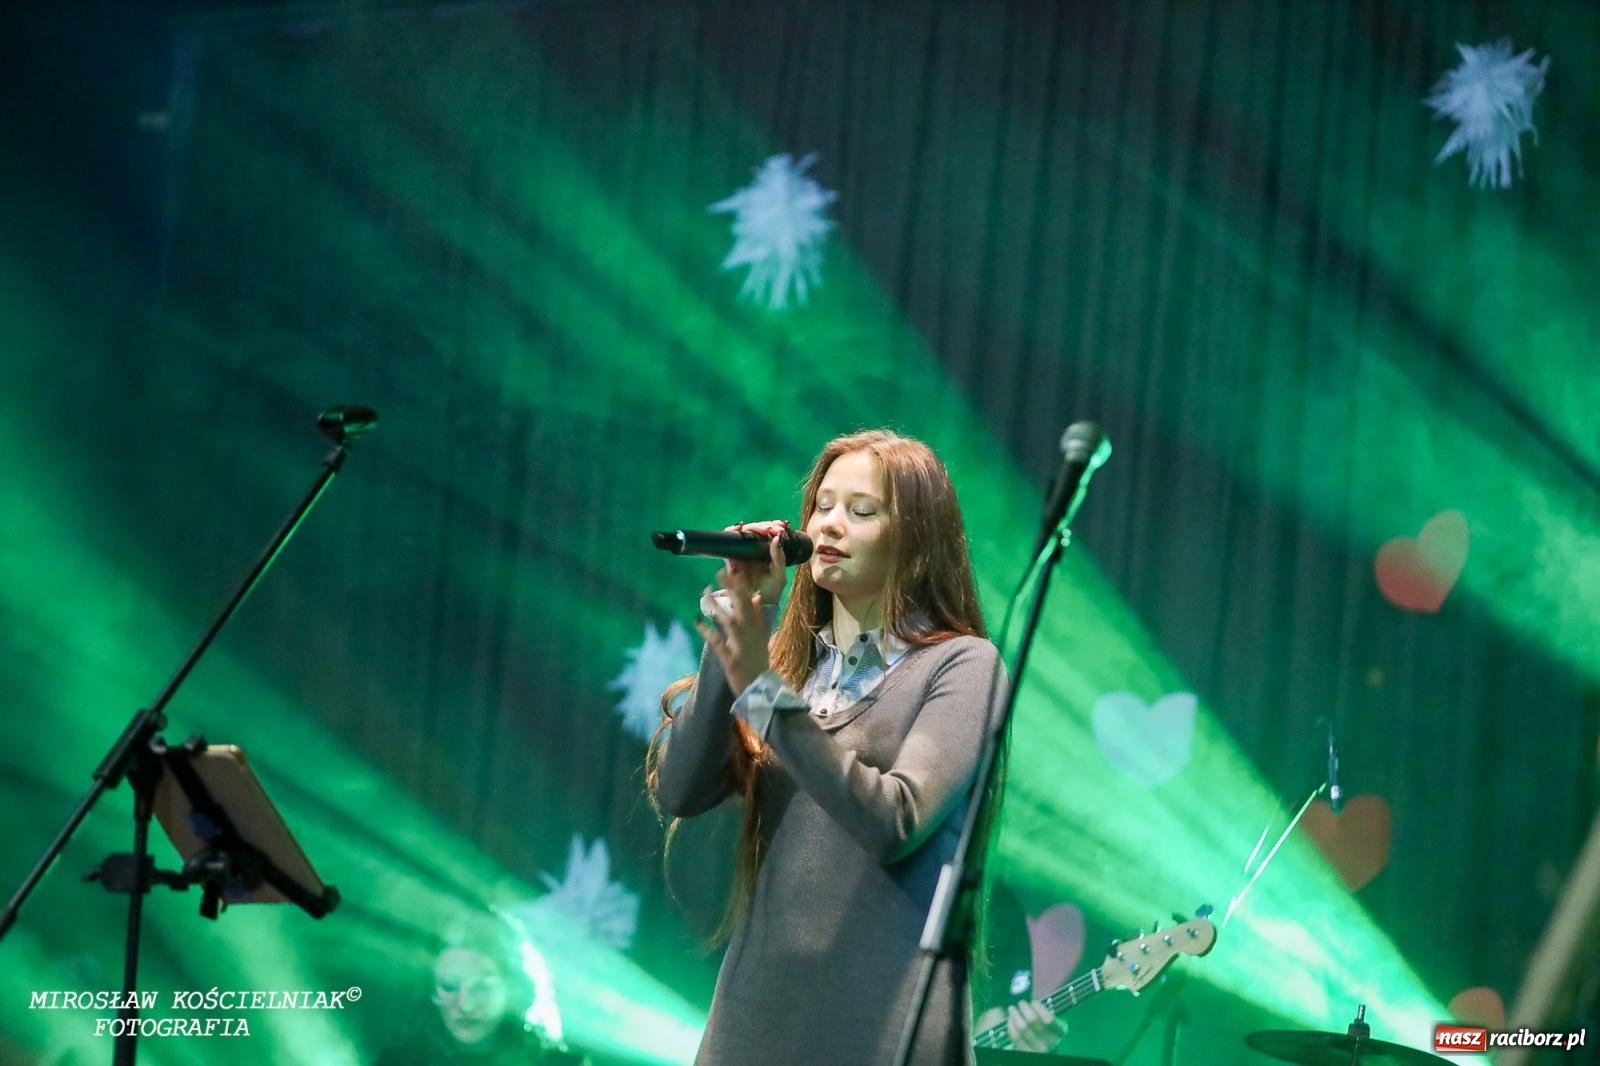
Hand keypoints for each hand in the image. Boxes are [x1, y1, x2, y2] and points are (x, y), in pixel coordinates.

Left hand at [695, 525, 782, 692]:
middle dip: (731, 588)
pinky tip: (696, 620)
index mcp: (758, 627)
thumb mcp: (762, 636)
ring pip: (728, 621)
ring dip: (717, 605)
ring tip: (705, 591)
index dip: (742, 585)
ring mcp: (739, 645)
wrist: (760, 687)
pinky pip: (716, 641)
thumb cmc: (758, 660)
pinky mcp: (729, 657)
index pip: (751, 602)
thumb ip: (759, 617)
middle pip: (741, 606)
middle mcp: (750, 633)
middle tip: (720, 570)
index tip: (735, 569)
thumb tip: (757, 597)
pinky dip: (706, 630)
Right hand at [721, 518, 789, 602]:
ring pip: (745, 532)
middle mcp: (755, 550)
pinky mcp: (732, 558)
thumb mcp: (779, 575)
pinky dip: (733, 531)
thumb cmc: (770, 591)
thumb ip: (779, 558)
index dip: (774, 526)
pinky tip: (740, 528)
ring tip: (762, 530)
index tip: (782, 527)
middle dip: (764, 526)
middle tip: (772, 529)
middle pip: (757, 530)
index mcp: (768, 552)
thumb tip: (777, 539)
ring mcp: (743, 553)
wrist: (756, 606)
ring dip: (752, 527)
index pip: (770, 533)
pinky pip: (730, 541)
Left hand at [1006, 998, 1065, 1051]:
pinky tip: (1010, 1020)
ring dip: (1016, 1015)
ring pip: (1024, 1029)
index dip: (1039, 1009)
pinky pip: (1017, 1038)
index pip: (1049, 1020)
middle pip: (1035, 1022)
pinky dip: (1011, 1026)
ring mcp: (1039, 1050)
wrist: (1037, 1044)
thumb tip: (1030, 988)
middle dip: (1025, 1009)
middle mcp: (1052, 1042)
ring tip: (1012, 1009)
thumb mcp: (1046, 1014)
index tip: (1033, 1002)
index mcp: (1061, 1030)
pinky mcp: (1027, 1053)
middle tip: (1021, 1003)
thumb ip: (1042, 1006)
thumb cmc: (1041, 1023)